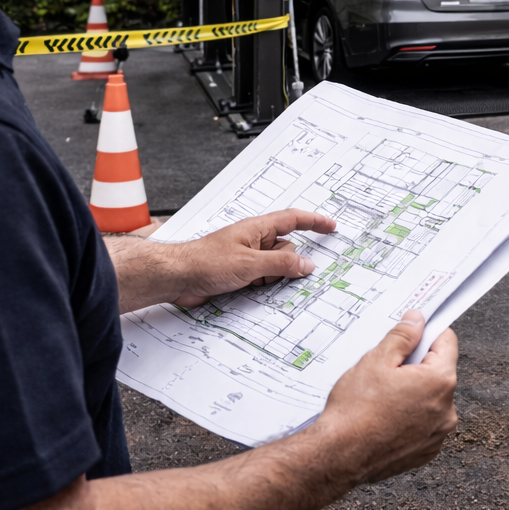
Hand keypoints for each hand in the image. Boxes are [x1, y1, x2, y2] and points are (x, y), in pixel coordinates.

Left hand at [170, 210, 336, 307]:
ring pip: (276, 267)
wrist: (177, 278)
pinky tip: (247, 289)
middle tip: (267, 274)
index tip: (331, 227)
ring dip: (270, 278)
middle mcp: (254, 241)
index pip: (293, 220)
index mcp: (257, 229)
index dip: (314, 222)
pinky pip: (263, 279)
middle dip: (284, 265)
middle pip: (287, 250)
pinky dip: (261, 285)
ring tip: (249, 282)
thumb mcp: (250, 263)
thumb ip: (281, 263)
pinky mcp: (240, 274)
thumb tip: (307, 263)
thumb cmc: (205, 262)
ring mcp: (247, 258)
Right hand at [310, 311, 458, 485]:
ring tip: (383, 397)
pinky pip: (424, 423)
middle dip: (416, 365)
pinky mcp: (426, 451)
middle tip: (387, 369)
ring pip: (431, 399)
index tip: (412, 334)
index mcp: (439, 381)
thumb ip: (402, 336)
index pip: (447, 342)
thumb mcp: (376, 360)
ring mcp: (438, 434)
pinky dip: (410, 417)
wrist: (338, 457)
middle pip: (438, 372)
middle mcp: (447, 410)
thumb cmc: (355, 410)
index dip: (427, 334)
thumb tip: (416, 320)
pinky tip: (385, 417)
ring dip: (414, 392)